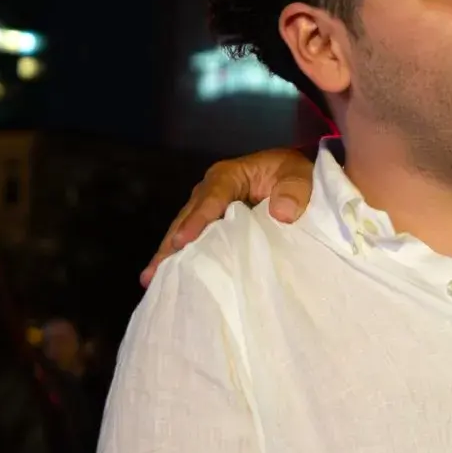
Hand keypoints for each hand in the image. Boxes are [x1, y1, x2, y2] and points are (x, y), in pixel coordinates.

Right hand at [143, 148, 317, 285]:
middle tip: (154, 271)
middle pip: (187, 217)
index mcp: (229, 176)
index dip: (197, 220)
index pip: (211, 198)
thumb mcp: (300, 174)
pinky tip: (167, 276)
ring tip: (151, 279)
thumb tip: (282, 213)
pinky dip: (181, 256)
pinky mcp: (210, 224)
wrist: (295, 178)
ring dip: (169, 254)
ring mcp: (206, 208)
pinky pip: (193, 240)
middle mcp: (209, 191)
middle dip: (171, 244)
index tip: (184, 241)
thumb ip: (294, 190)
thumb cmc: (293, 173)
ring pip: (183, 230)